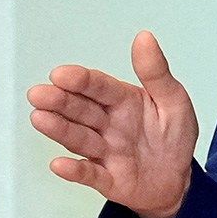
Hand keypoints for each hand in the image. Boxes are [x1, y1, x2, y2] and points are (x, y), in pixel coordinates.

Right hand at [27, 30, 197, 217]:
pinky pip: (89, 174)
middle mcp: (109, 125)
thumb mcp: (174, 100)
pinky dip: (74, 170)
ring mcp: (105, 152)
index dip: (81, 80)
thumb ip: (156, 72)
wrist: (178, 180)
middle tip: (38, 94)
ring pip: (79, 138)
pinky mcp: (107, 179)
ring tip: (39, 118)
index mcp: (124, 102)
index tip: (60, 74)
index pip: (100, 88)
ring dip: (59, 129)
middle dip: (60, 101)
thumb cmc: (174, 137)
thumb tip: (144, 37)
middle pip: (82, 110)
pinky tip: (59, 164)